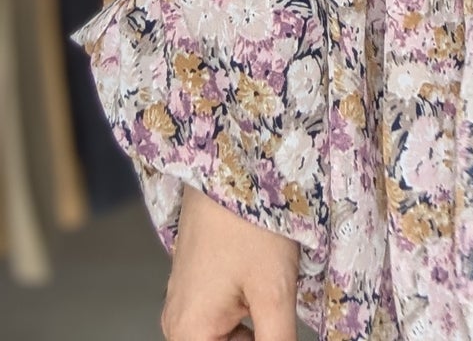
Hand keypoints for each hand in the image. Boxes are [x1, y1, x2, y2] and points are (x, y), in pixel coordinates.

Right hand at [162, 185, 299, 340]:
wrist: (231, 165)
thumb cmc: (250, 224)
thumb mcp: (274, 293)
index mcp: (188, 334)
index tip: (276, 327)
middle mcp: (177, 322)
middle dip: (253, 339)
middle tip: (277, 313)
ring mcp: (184, 300)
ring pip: (222, 335)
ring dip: (251, 330)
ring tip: (271, 299)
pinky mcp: (195, 280)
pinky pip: (218, 314)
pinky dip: (243, 313)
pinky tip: (263, 291)